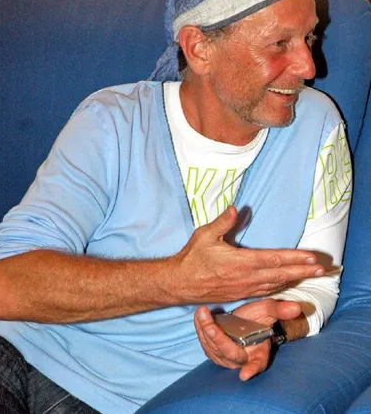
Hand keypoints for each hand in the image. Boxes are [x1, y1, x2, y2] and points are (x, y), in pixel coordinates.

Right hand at [172, 205, 324, 303]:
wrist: (180, 283)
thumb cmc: (192, 257)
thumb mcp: (204, 235)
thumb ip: (222, 222)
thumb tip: (236, 208)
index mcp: (240, 262)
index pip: (274, 259)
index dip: (294, 258)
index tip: (311, 257)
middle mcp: (246, 277)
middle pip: (280, 274)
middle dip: (303, 271)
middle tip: (322, 268)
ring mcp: (244, 289)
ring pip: (275, 284)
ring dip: (294, 279)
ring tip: (310, 275)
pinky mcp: (240, 295)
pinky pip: (266, 291)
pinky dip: (280, 286)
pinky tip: (287, 283)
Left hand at [194, 299, 301, 379]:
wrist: (244, 318)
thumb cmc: (258, 316)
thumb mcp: (269, 310)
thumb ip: (280, 310)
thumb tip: (296, 307)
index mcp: (259, 353)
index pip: (257, 363)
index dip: (252, 369)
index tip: (244, 374)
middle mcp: (242, 359)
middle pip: (229, 354)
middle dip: (218, 339)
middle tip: (210, 325)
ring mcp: (226, 357)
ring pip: (213, 349)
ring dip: (204, 330)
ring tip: (202, 312)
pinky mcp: (213, 351)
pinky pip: (204, 343)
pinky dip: (200, 329)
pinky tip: (199, 315)